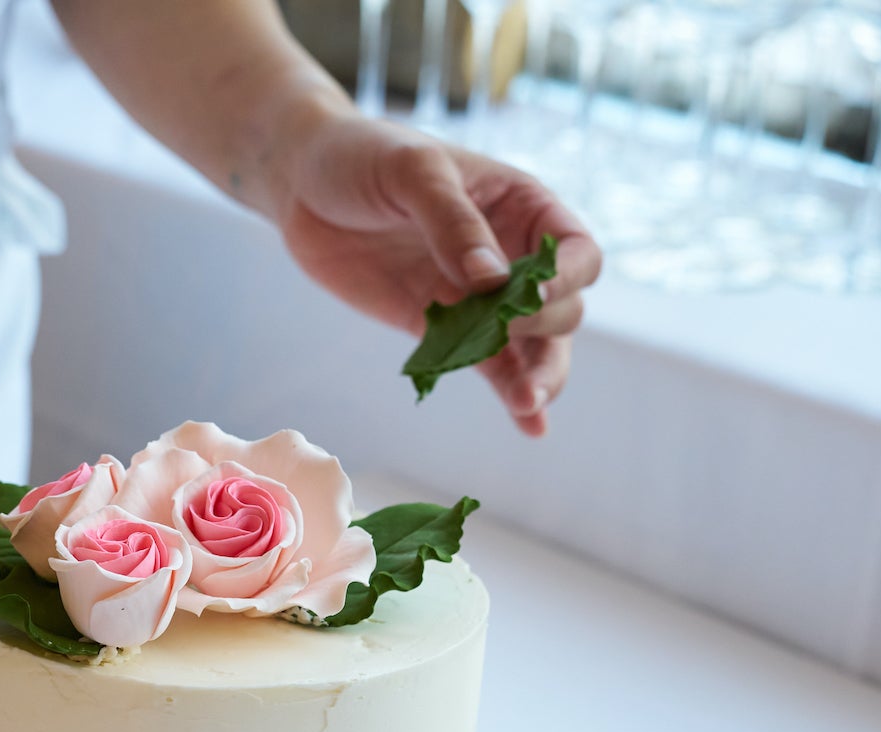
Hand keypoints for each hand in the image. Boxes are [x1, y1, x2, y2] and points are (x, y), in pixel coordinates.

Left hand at [273, 113, 601, 436]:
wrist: (305, 185)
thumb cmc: (365, 157)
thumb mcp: (413, 172)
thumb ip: (453, 223)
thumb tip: (493, 282)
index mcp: (522, 205)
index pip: (575, 251)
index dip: (565, 277)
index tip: (531, 294)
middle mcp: (513, 255)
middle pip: (563, 306)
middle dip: (543, 326)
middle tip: (503, 331)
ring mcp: (480, 297)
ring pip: (535, 346)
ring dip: (539, 375)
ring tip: (527, 403)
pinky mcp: (444, 328)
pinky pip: (489, 365)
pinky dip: (510, 392)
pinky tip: (530, 424)